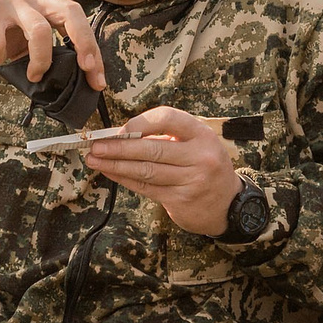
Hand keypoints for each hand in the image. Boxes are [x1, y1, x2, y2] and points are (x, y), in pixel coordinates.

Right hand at [0, 0, 107, 89]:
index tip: (98, 79)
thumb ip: (38, 48)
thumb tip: (57, 83)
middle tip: (86, 70)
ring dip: (41, 60)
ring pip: (39, 30)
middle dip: (84, 44)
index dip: (92, 49)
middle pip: (70, 13)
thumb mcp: (21, 29)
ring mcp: (11, 1)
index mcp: (46, 2)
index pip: (79, 21)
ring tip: (34, 75)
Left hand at [85, 106, 242, 236]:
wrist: (227, 203)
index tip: (119, 130)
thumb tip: (121, 135)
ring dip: (116, 165)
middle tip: (95, 145)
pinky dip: (125, 179)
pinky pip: (146, 187)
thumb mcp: (196, 143)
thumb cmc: (205, 165)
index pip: (168, 118)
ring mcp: (191, 180)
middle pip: (151, 149)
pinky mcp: (181, 200)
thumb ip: (165, 136)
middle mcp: (199, 156)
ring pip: (145, 171)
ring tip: (95, 160)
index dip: (140, 122)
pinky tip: (111, 173)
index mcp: (202, 134)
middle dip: (118, 147)